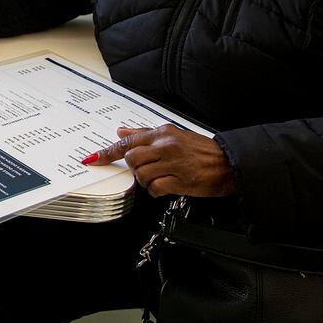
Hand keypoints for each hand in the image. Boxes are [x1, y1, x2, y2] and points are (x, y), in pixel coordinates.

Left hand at [88, 125, 237, 197]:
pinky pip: (154, 189)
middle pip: (131, 159)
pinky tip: (166, 186)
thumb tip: (121, 131)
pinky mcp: (180, 181)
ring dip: (146, 181)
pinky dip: (156, 191)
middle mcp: (166, 146)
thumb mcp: (174, 135)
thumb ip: (145, 134)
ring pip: (141, 175)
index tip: (93, 159)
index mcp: (163, 133)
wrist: (228, 164)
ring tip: (162, 177)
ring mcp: (173, 163)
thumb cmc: (202, 151)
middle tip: (149, 169)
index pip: (128, 141)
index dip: (107, 152)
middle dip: (135, 168)